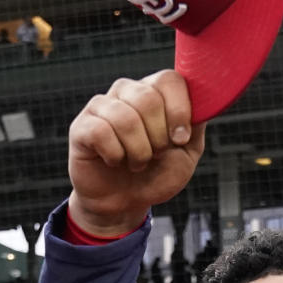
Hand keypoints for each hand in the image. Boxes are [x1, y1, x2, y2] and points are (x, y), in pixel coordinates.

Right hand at [68, 70, 206, 235]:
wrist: (125, 203)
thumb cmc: (156, 174)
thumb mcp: (187, 153)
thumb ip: (195, 126)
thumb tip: (201, 103)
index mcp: (155, 93)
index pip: (169, 79)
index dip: (179, 110)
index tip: (181, 139)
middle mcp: (127, 92)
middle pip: (148, 98)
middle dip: (159, 137)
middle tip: (155, 155)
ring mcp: (102, 106)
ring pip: (125, 117)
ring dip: (138, 151)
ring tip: (136, 163)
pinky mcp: (82, 127)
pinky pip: (101, 132)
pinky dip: (115, 155)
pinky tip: (114, 161)